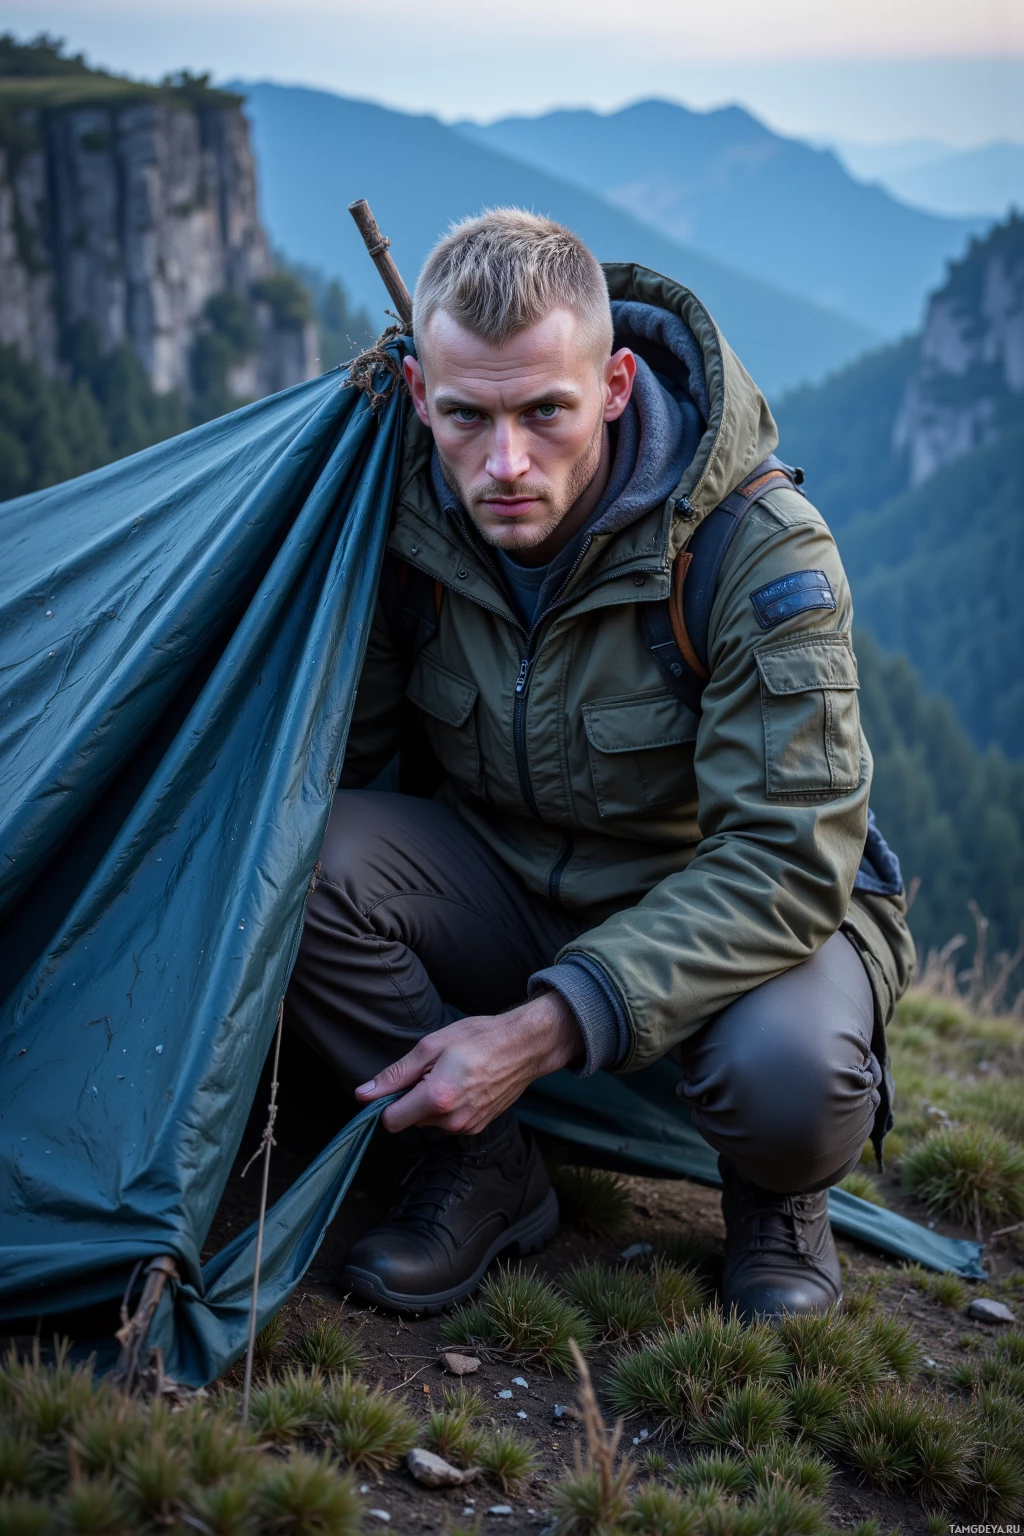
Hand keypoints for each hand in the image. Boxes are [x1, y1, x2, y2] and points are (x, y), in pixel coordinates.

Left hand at [354, 991, 582, 1134]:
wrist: (525, 1046)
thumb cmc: (479, 1038)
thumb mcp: (432, 1046)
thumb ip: (396, 1074)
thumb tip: (363, 1094)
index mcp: (437, 1098)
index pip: (391, 1121)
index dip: (387, 1102)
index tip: (399, 1083)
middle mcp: (451, 1121)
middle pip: (411, 1120)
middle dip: (413, 1097)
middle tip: (434, 1068)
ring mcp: (467, 1127)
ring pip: (430, 1121)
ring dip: (432, 1101)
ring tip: (453, 1073)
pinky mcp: (478, 1127)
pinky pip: (449, 1121)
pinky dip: (450, 1106)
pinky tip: (466, 1083)